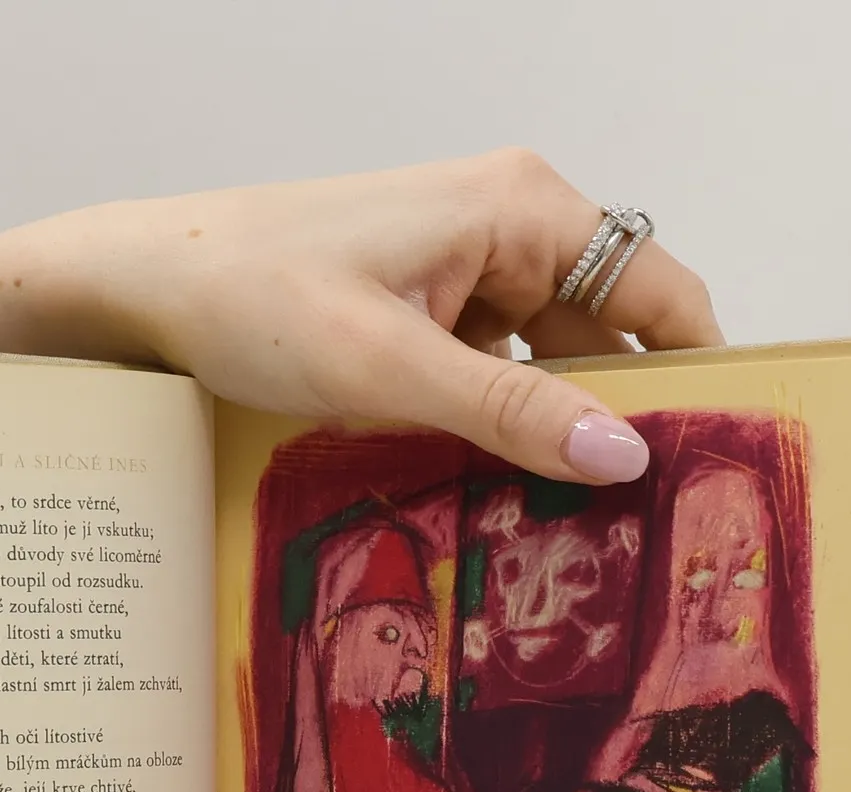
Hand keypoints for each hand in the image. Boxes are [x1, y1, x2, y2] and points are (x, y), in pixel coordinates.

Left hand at [0, 151, 722, 483]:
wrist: (143, 286)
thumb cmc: (251, 295)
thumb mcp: (389, 366)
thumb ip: (509, 410)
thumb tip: (621, 458)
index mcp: (521, 208)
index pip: (659, 292)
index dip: (693, 375)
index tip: (707, 464)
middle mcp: (506, 225)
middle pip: (606, 334)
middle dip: (615, 419)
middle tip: (633, 524)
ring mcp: (461, 267)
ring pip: (545, 362)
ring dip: (548, 432)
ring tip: (565, 523)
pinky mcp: (421, 308)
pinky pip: (491, 371)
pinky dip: (496, 424)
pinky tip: (492, 487)